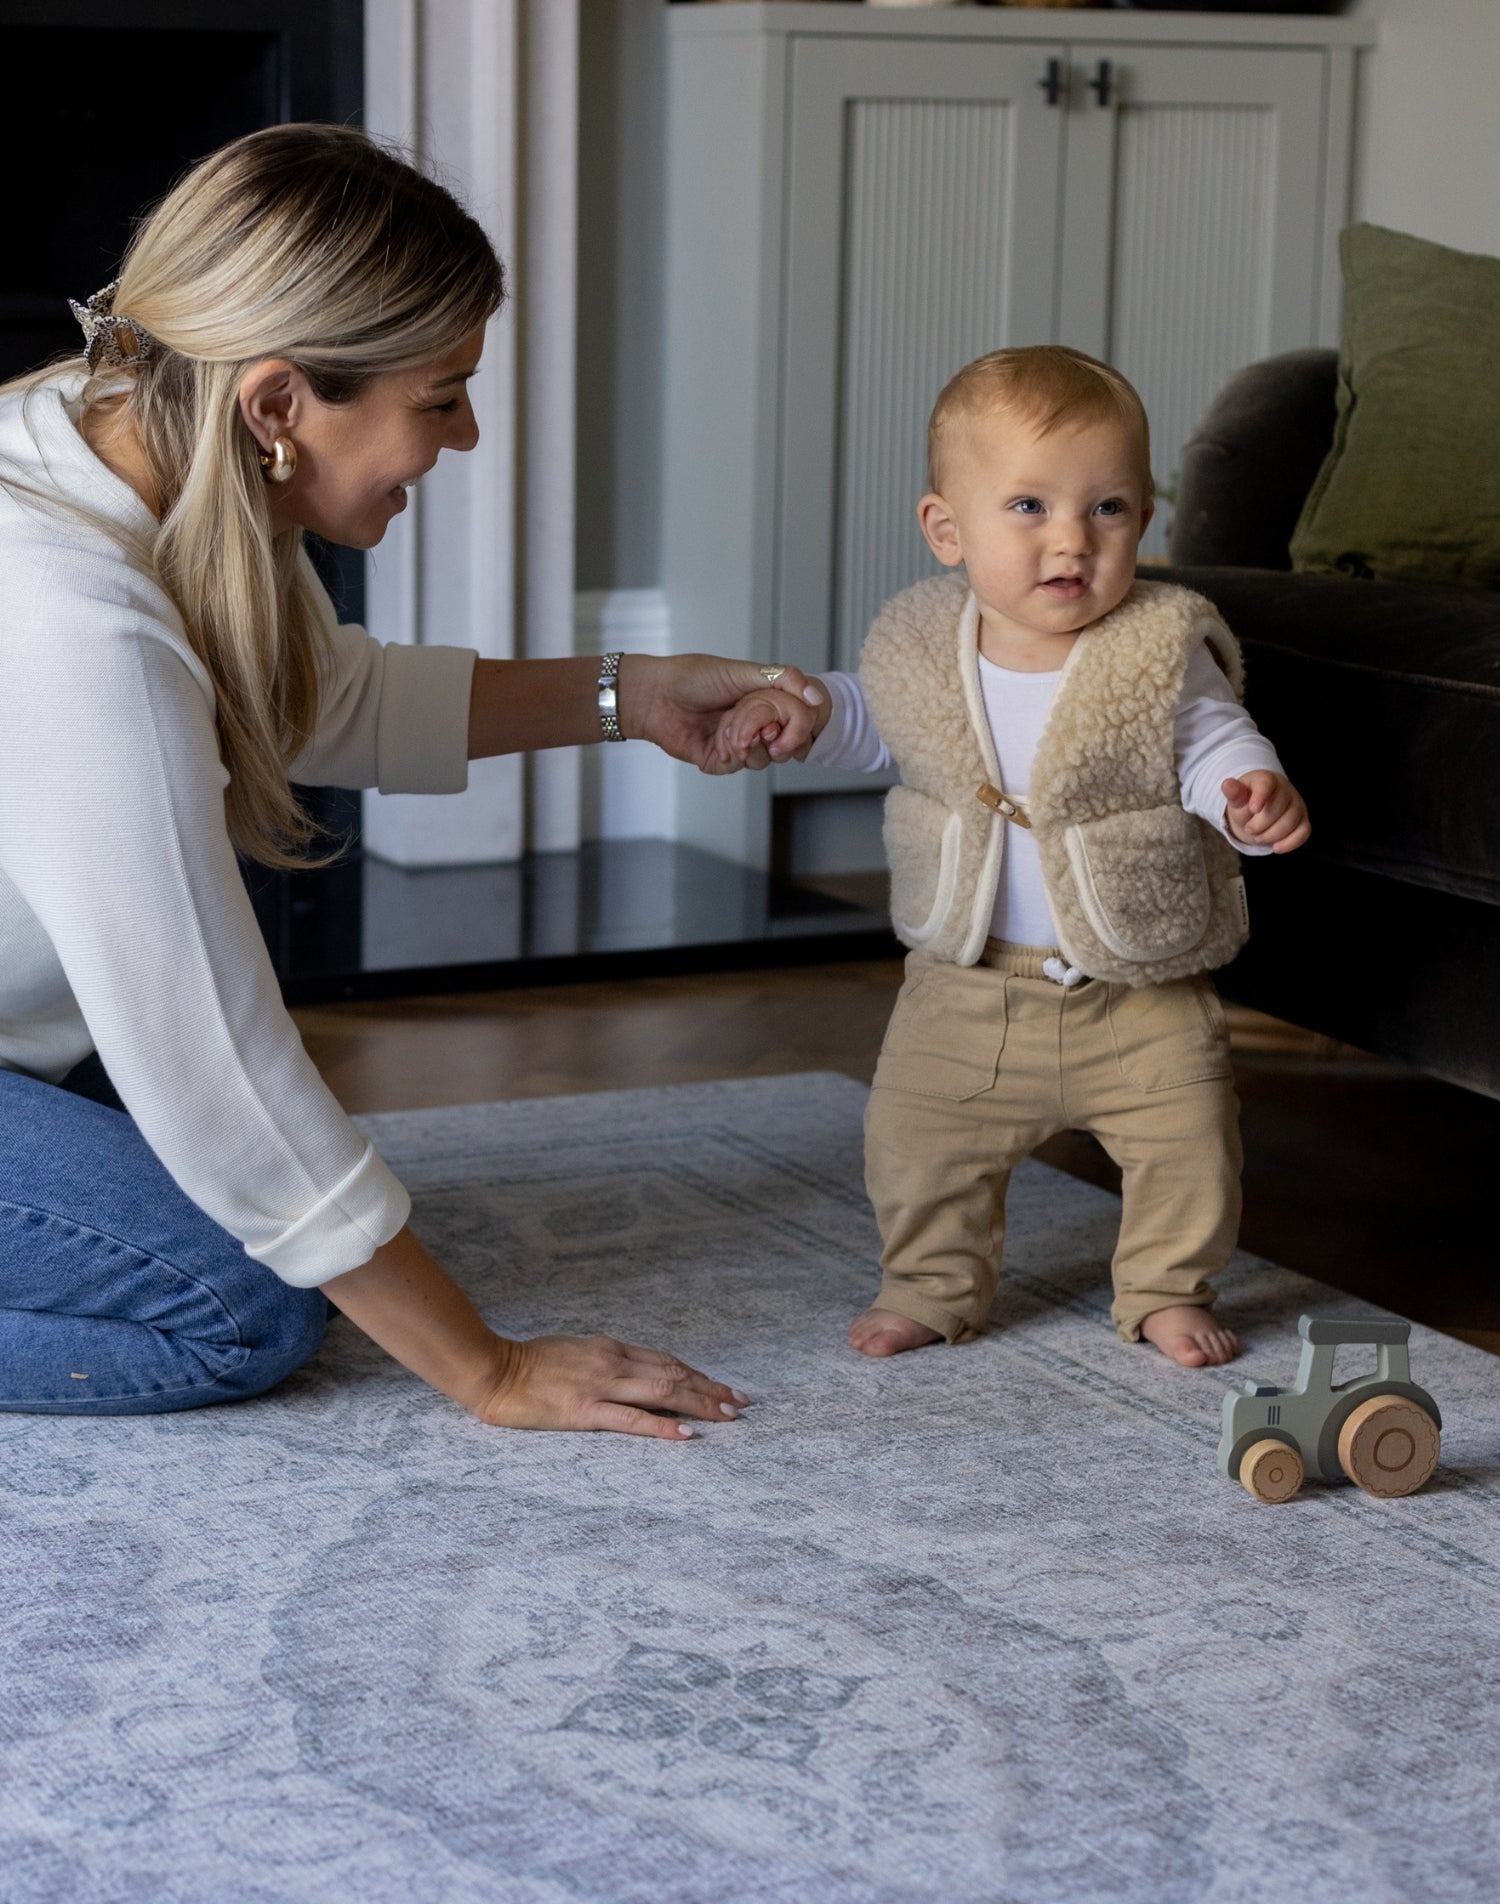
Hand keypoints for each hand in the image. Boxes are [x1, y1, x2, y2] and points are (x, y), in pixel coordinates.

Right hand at [471, 1332, 750, 1437]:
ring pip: (662, 1391)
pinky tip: (685, 1433)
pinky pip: (631, 1419)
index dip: (699, 1375)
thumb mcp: (576, 1353)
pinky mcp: (584, 1410)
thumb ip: (606, 1363)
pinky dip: (662, 1425)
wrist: (493, 1368)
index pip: (667, 1361)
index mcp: (611, 1349)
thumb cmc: (529, 1364)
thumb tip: (635, 1376)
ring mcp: (600, 1385)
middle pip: (674, 1374)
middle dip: (711, 1390)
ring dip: (700, 1403)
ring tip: (727, 1416)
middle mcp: (613, 1362)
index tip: (723, 1388)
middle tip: (741, 1403)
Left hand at [618, 655, 824, 775]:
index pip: (799, 717)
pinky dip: (732, 753)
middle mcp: (756, 723)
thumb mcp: (742, 671)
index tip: (793, 718)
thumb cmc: (693, 677)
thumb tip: (815, 697)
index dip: (799, 722)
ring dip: (749, 742)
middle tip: (760, 725)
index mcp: (764, 698)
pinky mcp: (723, 761)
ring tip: (727, 727)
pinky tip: (717, 740)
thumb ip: (782, 680)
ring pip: (767, 758)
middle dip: (774, 734)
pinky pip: (742, 766)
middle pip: (787, 741)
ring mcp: (740, 743)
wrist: (655, 696)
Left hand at [1221, 772, 1310, 853]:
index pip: (1267, 784)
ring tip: (1258, 837)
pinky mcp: (1303, 820)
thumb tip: (1227, 784)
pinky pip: (1303, 832)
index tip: (1253, 809)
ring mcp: (1297, 805)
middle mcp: (1285, 790)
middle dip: (1260, 824)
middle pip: (1278, 807)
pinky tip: (1276, 847)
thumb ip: (1234, 794)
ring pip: (1290, 822)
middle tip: (1249, 829)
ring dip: (1271, 835)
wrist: (1257, 812)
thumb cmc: (1246, 803)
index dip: (1260, 796)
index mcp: (1266, 779)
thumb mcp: (1237, 799)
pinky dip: (1289, 843)